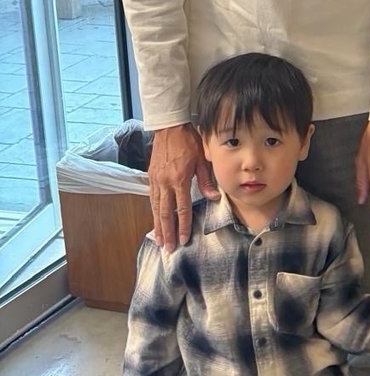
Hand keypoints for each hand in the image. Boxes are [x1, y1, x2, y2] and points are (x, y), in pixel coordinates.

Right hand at [149, 124, 216, 248]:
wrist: (169, 127)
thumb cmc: (188, 141)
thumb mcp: (202, 159)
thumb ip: (206, 180)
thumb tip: (213, 197)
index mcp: (179, 179)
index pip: (182, 209)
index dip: (183, 226)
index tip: (183, 240)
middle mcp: (165, 183)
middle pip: (165, 213)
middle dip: (167, 232)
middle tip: (168, 248)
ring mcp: (156, 180)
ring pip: (156, 208)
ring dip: (158, 225)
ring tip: (159, 240)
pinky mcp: (151, 177)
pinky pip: (151, 199)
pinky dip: (153, 212)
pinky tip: (155, 220)